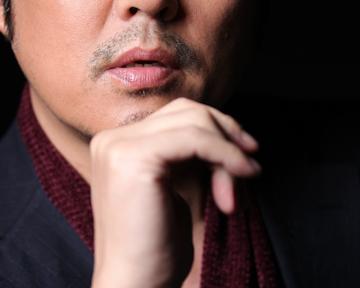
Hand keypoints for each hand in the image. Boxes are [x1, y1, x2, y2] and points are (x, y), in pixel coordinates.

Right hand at [89, 97, 259, 287]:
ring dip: (228, 149)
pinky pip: (195, 138)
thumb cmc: (155, 249)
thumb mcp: (170, 190)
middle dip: (225, 134)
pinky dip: (225, 153)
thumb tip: (221, 135)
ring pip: (193, 120)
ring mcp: (119, 145)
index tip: (243, 158)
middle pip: (184, 111)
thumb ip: (182, 157)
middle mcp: (112, 139)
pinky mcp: (134, 157)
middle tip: (248, 167)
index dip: (215, 131)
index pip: (174, 116)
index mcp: (116, 144)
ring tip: (242, 182)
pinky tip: (241, 174)